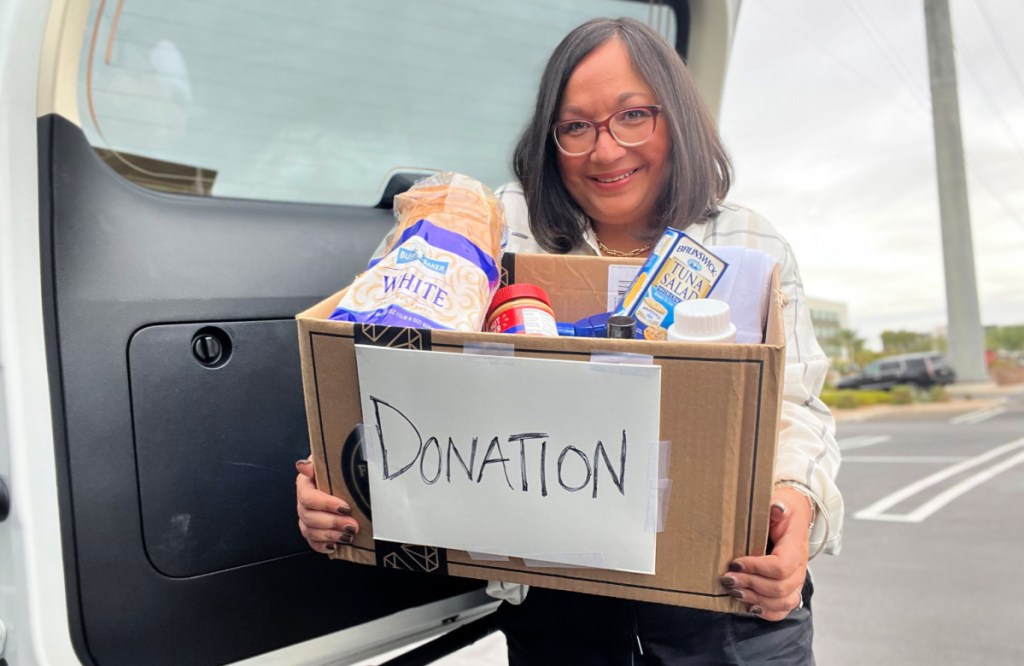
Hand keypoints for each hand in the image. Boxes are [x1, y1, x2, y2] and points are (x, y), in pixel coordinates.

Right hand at [295, 457, 359, 553]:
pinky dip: (323, 546)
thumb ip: (317, 462)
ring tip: (348, 535)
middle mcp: (302, 503)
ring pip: (310, 531)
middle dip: (332, 523)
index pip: (308, 497)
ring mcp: (306, 518)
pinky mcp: (313, 531)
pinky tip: (335, 545)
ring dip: (330, 536)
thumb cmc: (335, 469)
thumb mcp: (330, 460)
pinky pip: (312, 543)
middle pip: (309, 517)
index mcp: (305, 484)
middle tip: (352, 525)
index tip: (345, 508)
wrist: (340, 478)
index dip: (325, 504)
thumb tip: (304, 466)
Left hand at [719, 485, 810, 620]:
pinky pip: (783, 610)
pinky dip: (766, 612)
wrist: (793, 517)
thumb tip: (777, 508)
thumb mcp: (781, 502)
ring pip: (783, 601)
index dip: (757, 568)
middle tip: (727, 579)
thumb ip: (778, 507)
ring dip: (756, 599)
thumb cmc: (782, 510)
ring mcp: (796, 581)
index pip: (781, 566)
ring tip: (734, 592)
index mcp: (796, 546)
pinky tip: (749, 606)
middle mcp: (799, 567)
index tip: (735, 562)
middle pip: (780, 587)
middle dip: (750, 584)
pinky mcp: (789, 590)